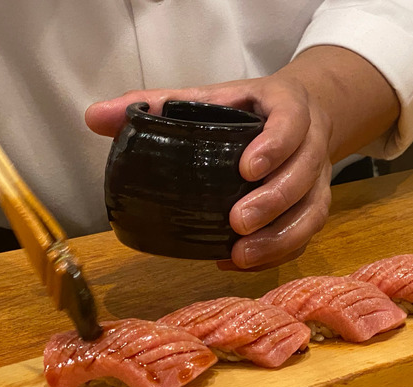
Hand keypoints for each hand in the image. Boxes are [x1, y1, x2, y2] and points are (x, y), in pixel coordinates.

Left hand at [86, 46, 399, 270]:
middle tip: (236, 223)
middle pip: (305, 174)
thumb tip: (94, 117)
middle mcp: (310, 143)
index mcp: (286, 107)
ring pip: (312, 211)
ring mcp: (318, 178)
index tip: (247, 169)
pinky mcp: (315, 205)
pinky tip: (241, 263)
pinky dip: (278, 253)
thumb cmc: (246, 108)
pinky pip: (307, 234)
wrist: (301, 115)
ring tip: (240, 255)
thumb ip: (155, 104)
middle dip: (274, 202)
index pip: (291, 123)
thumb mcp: (208, 97)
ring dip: (280, 237)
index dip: (275, 146)